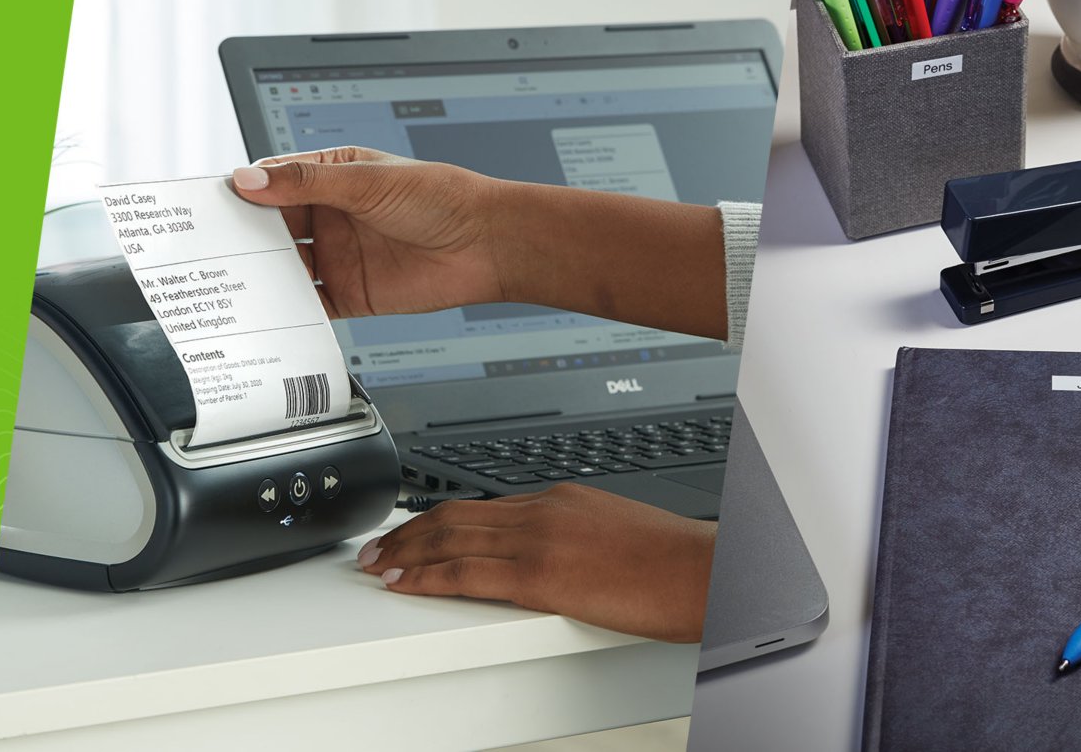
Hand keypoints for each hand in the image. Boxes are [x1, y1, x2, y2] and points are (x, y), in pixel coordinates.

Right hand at [227, 146, 514, 317]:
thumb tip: (250, 180)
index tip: (209, 204)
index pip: (272, 182)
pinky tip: (269, 312)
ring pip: (284, 266)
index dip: (241, 192)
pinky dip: (287, 309)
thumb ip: (305, 183)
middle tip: (209, 247)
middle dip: (241, 237)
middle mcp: (329, 215)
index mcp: (331, 175)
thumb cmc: (441, 198)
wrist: (487, 246)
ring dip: (260, 274)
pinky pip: (308, 304)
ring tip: (230, 282)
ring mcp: (337, 256)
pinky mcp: (348, 293)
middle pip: (271, 227)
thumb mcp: (366, 181)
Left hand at [355, 483, 715, 643]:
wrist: (704, 572)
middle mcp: (542, 511)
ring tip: (377, 565)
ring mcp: (538, 539)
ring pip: (451, 539)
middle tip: (378, 547)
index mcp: (560, 498)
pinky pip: (466, 573)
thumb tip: (555, 554)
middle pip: (456, 516)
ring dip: (406, 553)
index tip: (415, 530)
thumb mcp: (615, 531)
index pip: (483, 506)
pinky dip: (427, 576)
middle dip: (410, 532)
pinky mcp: (539, 574)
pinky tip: (405, 583)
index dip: (439, 518)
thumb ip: (574, 536)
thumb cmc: (674, 563)